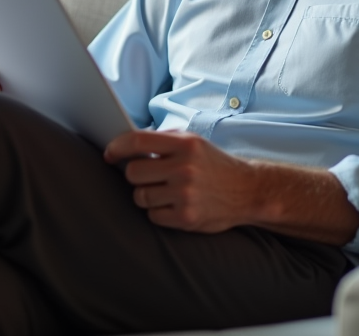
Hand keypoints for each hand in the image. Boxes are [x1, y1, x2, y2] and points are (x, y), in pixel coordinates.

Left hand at [103, 129, 260, 232]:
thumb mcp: (194, 142)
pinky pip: (153, 216)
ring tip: (163, 190)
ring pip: (140, 196)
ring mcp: (186, 195)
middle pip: (133, 173)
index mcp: (186, 144)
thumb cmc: (213, 164)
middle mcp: (185, 168)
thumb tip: (125, 144)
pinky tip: (172, 205)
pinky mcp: (187, 218)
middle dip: (135, 175)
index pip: (137, 142)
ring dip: (146, 194)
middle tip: (146, 176)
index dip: (117, 147)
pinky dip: (158, 211)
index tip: (110, 154)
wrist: (248, 191)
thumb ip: (162, 140)